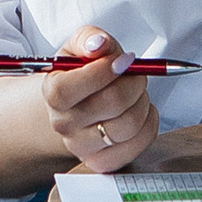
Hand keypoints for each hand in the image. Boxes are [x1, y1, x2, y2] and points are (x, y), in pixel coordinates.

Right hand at [36, 26, 160, 177]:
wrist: (78, 104)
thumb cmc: (82, 72)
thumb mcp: (81, 47)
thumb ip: (90, 39)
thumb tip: (99, 45)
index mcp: (52, 93)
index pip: (69, 89)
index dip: (103, 72)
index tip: (123, 60)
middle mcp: (63, 124)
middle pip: (110, 104)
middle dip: (133, 83)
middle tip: (136, 74)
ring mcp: (81, 147)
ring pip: (128, 125)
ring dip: (142, 102)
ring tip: (137, 92)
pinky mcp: (102, 162)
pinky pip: (138, 145)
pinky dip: (149, 123)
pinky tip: (142, 110)